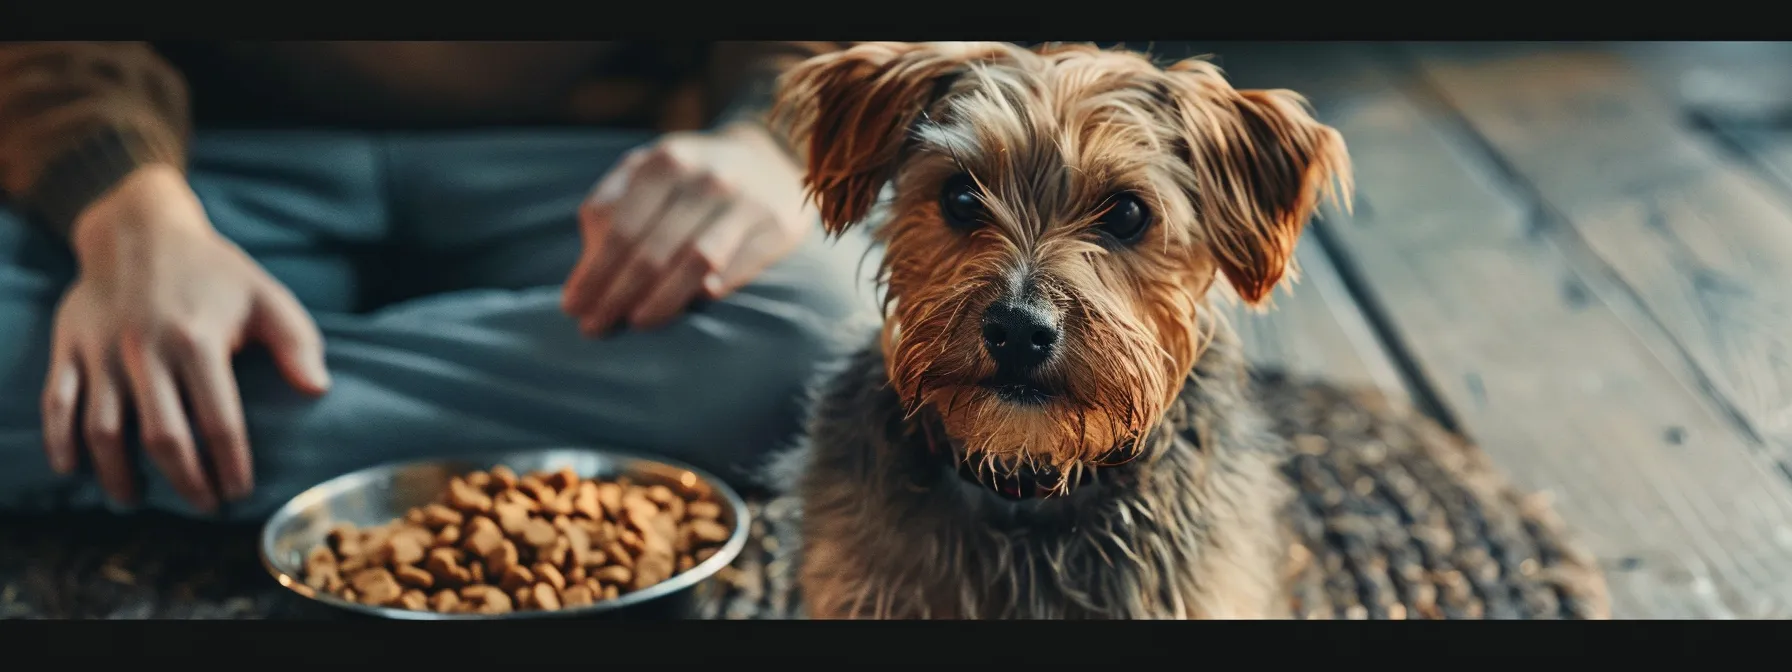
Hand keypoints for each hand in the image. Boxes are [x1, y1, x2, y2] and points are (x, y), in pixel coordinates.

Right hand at [41, 165, 329, 511]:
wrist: (140, 227)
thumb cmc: (213, 270)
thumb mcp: (265, 296)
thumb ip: (297, 342)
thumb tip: (319, 391)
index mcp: (198, 340)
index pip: (218, 421)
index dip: (231, 465)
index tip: (240, 492)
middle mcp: (146, 350)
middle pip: (163, 437)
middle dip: (186, 481)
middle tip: (204, 506)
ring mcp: (102, 351)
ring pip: (103, 430)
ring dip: (119, 475)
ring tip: (137, 501)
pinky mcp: (69, 347)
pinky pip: (56, 403)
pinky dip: (60, 442)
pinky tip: (76, 470)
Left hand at [561, 121, 814, 334]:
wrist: (770, 157)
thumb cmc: (689, 175)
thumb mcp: (644, 173)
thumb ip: (608, 211)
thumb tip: (583, 277)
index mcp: (666, 162)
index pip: (620, 228)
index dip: (594, 272)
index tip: (573, 307)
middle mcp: (708, 178)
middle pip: (653, 250)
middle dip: (617, 294)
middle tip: (595, 326)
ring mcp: (746, 202)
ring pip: (696, 263)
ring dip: (661, 301)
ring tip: (637, 322)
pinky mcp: (778, 227)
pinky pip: (736, 270)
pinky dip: (710, 292)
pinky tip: (688, 307)